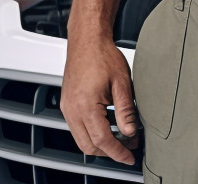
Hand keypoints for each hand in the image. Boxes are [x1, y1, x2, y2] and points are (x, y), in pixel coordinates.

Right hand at [61, 33, 139, 165]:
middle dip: (109, 151)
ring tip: (122, 137)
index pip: (102, 141)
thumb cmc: (103, 55)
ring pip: (81, 140)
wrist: (87, 39)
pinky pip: (77, 128)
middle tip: (129, 147)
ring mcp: (67, 108)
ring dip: (100, 144)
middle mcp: (72, 110)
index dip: (118, 152)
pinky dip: (92, 133)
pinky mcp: (67, 104)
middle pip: (89, 146)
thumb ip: (126, 110)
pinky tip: (108, 127)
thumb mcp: (121, 82)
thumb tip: (131, 131)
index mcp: (85, 106)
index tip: (129, 157)